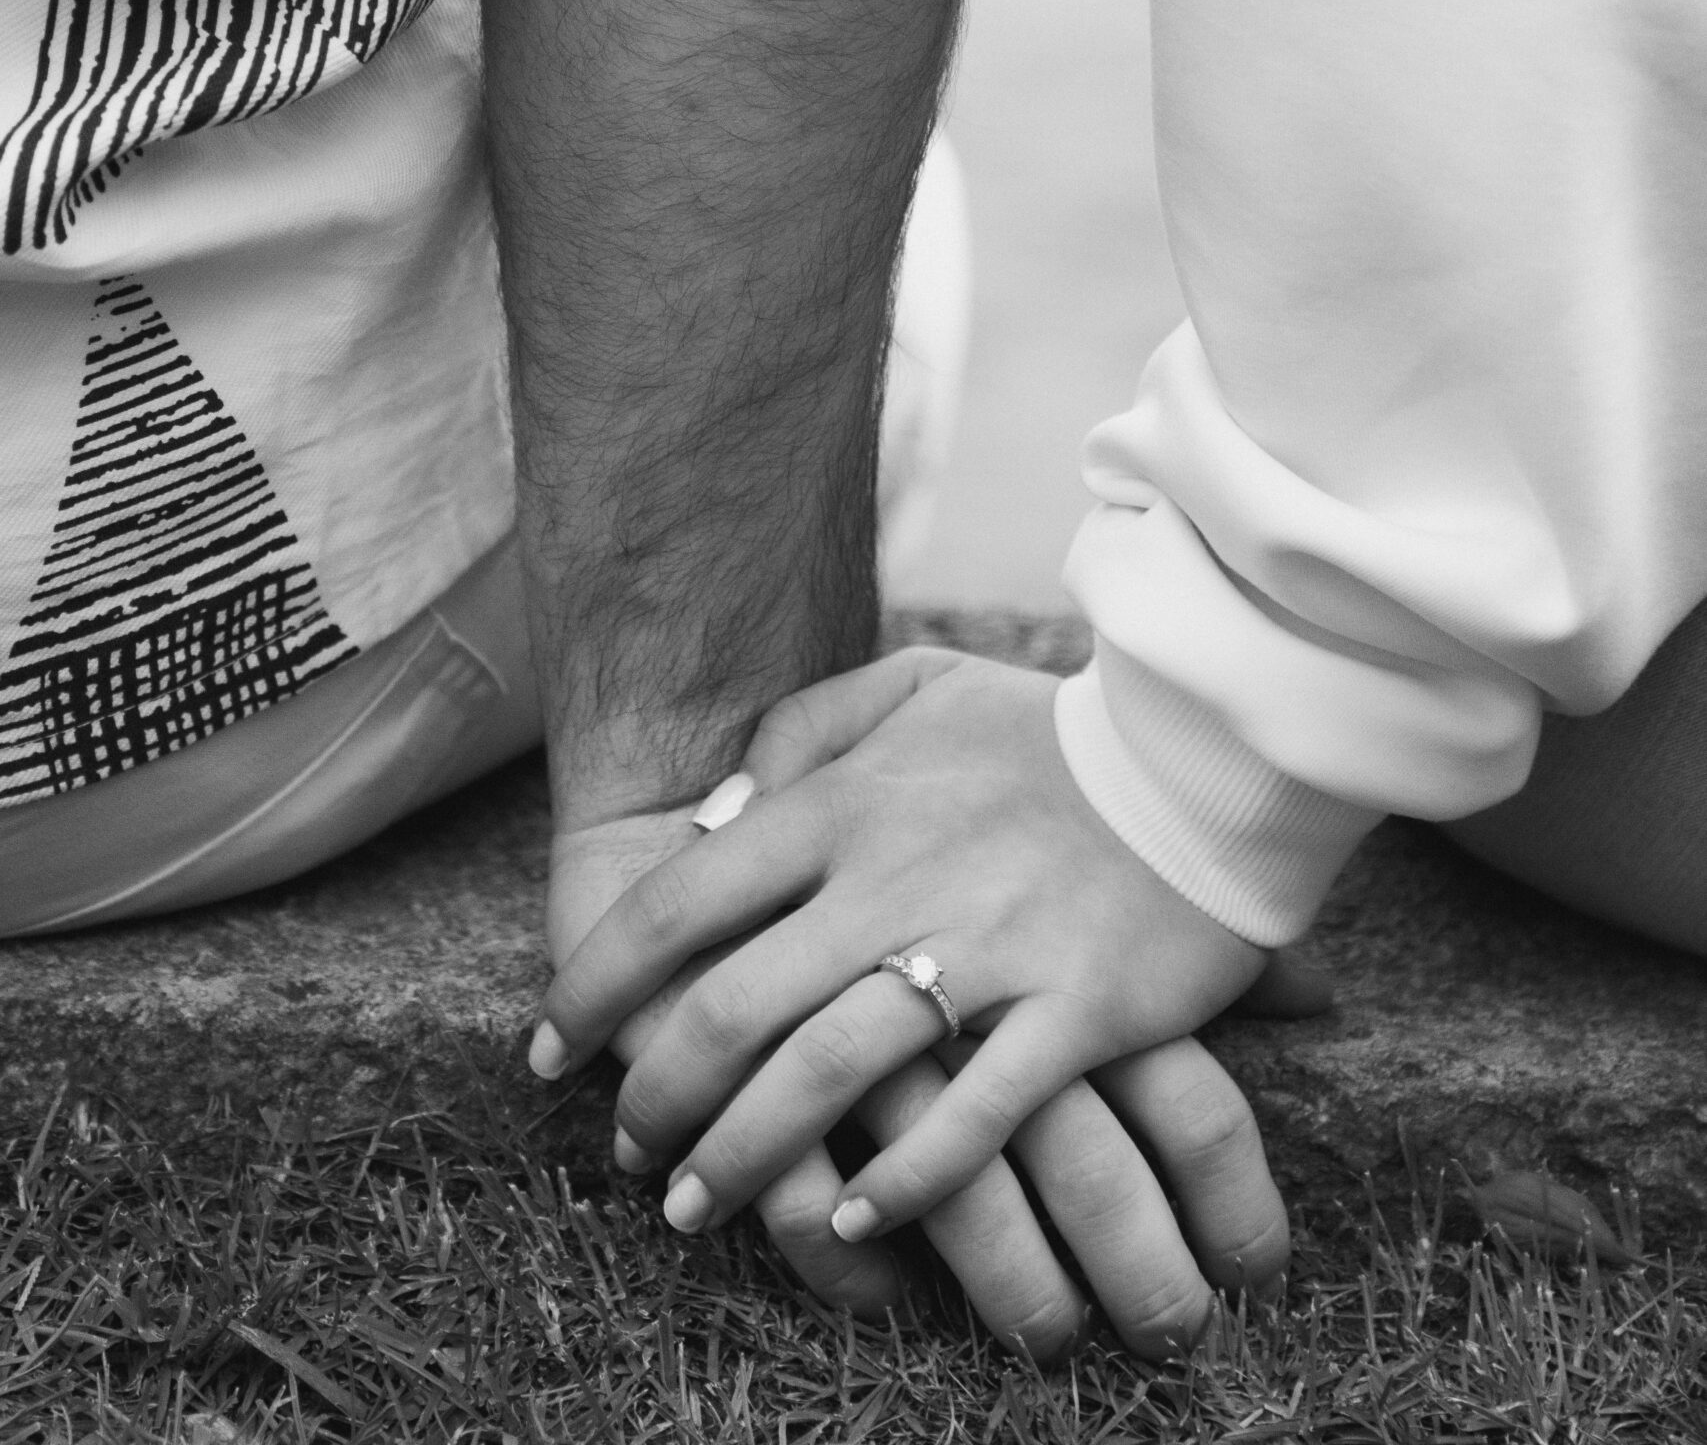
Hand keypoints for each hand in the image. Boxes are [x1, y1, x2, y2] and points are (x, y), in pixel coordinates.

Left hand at [544, 791, 1288, 1358]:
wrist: (1199, 753)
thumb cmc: (1045, 731)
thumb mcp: (913, 689)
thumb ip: (805, 733)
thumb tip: (717, 813)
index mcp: (845, 803)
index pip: (680, 903)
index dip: (596, 983)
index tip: (548, 1048)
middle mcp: (894, 879)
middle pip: (734, 1006)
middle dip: (658, 1094)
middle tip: (625, 1151)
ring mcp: (985, 950)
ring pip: (828, 1073)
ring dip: (744, 1154)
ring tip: (691, 1208)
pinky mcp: (1073, 1012)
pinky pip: (973, 1115)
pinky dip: (902, 1175)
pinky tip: (848, 1213)